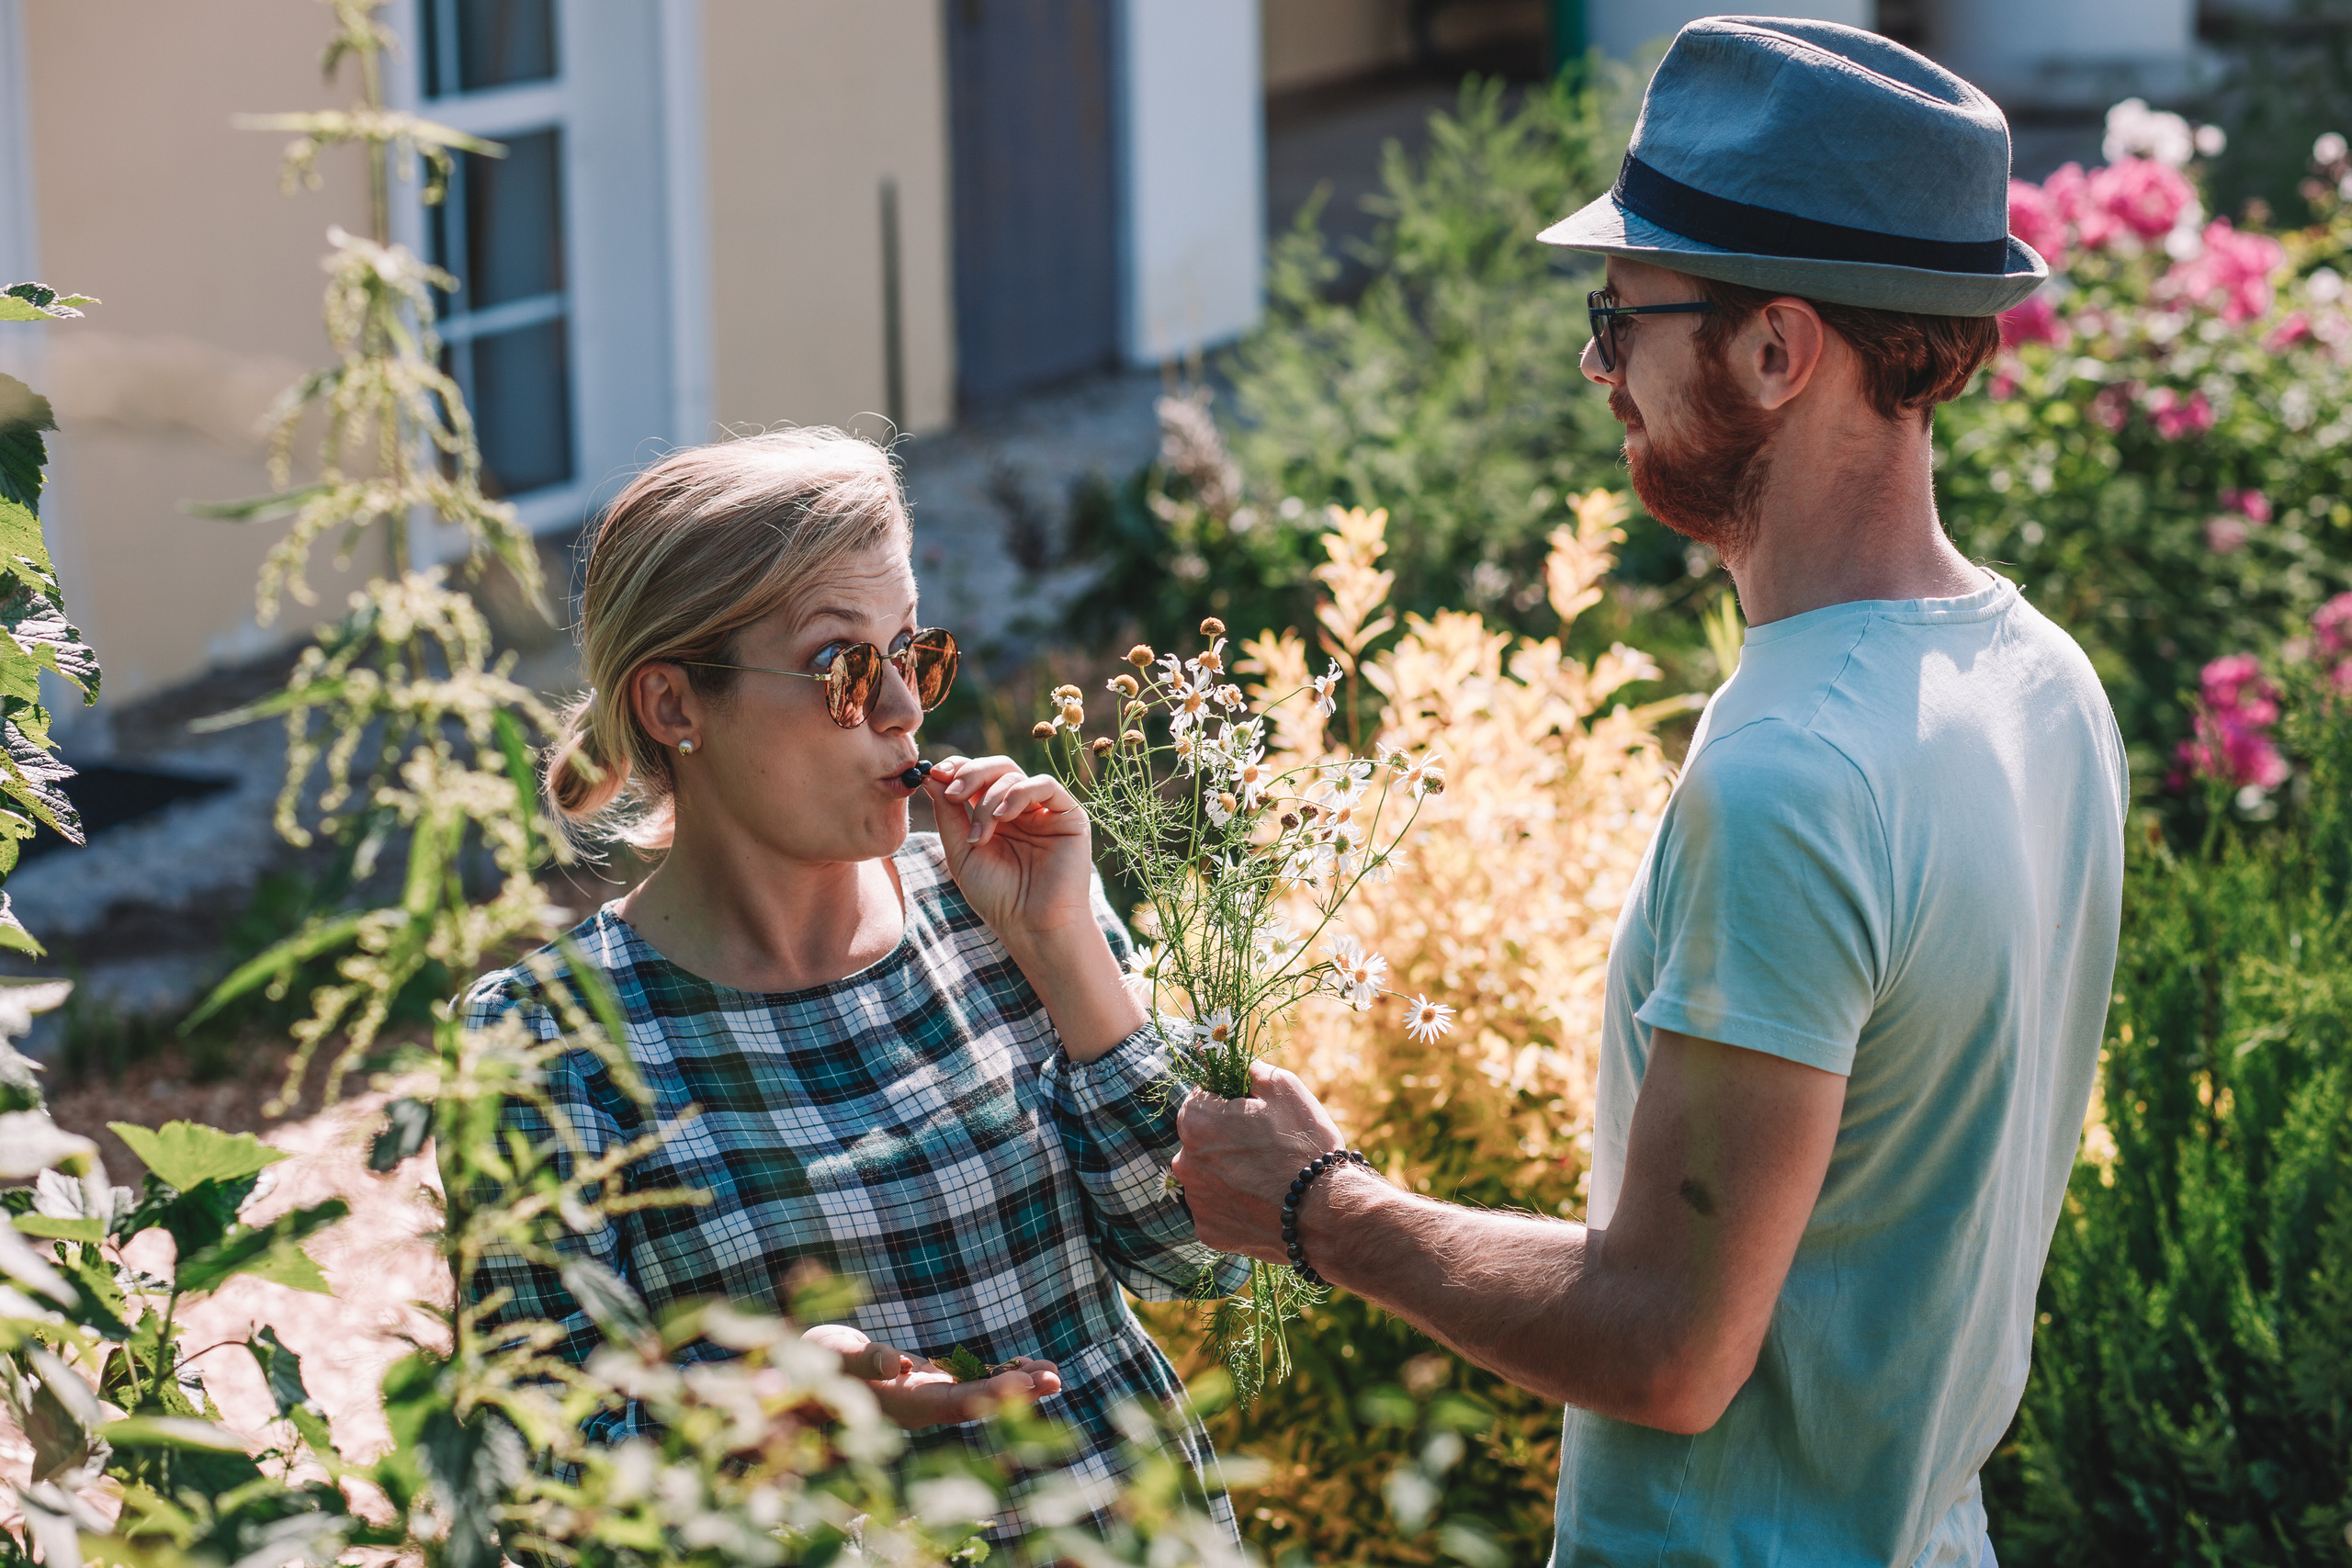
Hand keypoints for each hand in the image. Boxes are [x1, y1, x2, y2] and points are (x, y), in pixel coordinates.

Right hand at [800, 1323, 1061, 1428]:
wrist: (799, 1373)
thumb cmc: (815, 1361)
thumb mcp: (834, 1356)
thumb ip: (867, 1361)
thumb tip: (900, 1366)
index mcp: (902, 1403)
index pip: (954, 1404)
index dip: (990, 1396)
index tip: (1023, 1385)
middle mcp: (921, 1405)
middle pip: (977, 1402)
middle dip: (1017, 1392)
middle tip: (1055, 1378)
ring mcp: (927, 1395)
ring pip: (979, 1393)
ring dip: (1016, 1385)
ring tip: (1055, 1373)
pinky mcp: (928, 1384)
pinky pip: (970, 1381)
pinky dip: (999, 1375)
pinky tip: (1027, 1366)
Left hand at [926, 755, 1095, 944]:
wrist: (1031, 926)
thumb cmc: (997, 897)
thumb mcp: (961, 853)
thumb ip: (949, 815)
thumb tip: (931, 777)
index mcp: (995, 816)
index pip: (978, 777)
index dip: (957, 769)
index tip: (935, 774)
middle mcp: (1021, 810)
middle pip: (996, 767)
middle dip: (970, 774)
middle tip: (953, 792)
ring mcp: (1045, 811)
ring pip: (1014, 776)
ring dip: (989, 799)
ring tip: (980, 834)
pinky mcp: (1069, 816)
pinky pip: (1044, 785)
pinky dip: (1019, 793)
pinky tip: (1003, 817)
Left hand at [1172, 1063, 1347, 1261]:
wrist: (1325, 1212)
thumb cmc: (1303, 1144)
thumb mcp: (1283, 1086)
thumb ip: (1248, 1069)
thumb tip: (1232, 1061)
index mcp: (1195, 1121)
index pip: (1202, 1097)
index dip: (1230, 1100)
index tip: (1255, 1112)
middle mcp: (1184, 1161)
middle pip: (1202, 1138)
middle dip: (1227, 1137)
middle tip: (1266, 1146)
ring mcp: (1196, 1200)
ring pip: (1209, 1174)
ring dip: (1229, 1172)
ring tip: (1267, 1177)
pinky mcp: (1208, 1231)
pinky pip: (1217, 1208)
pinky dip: (1235, 1204)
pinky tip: (1261, 1202)